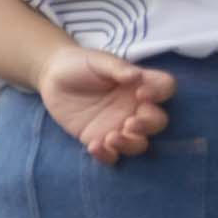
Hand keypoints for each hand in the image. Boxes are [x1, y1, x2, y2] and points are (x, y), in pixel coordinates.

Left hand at [39, 45, 174, 164]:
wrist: (52, 77)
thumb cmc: (80, 64)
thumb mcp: (99, 60)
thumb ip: (118, 68)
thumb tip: (136, 77)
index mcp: (140, 84)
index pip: (165, 88)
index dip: (160, 93)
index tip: (141, 93)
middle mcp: (134, 107)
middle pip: (157, 122)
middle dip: (148, 125)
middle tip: (130, 122)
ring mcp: (118, 126)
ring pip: (139, 144)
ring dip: (130, 144)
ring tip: (111, 137)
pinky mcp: (99, 139)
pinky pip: (112, 156)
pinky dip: (107, 156)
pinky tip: (93, 146)